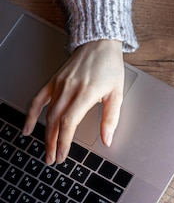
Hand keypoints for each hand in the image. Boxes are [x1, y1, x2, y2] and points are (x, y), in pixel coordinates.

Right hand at [23, 39, 124, 164]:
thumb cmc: (110, 67)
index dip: (63, 141)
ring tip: (47, 151)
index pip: (69, 122)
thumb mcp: (117, 94)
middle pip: (55, 121)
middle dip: (52, 143)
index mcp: (86, 92)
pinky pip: (38, 99)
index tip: (62, 156)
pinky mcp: (54, 80)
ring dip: (45, 134)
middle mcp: (69, 88)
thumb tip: (107, 140)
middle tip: (53, 160)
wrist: (99, 43)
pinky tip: (28, 128)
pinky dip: (31, 114)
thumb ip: (111, 119)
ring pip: (47, 113)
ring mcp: (59, 84)